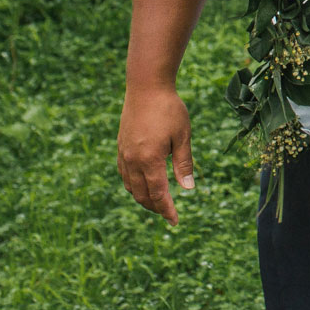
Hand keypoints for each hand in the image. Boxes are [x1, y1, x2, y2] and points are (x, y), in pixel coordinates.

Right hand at [118, 85, 195, 223]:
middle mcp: (133, 160)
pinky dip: (134, 185)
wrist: (146, 87)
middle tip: (169, 214)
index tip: (175, 221)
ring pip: (131, 187)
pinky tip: (143, 185)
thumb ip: (184, 164)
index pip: (158, 194)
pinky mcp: (121, 147)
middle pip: (142, 195)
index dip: (167, 210)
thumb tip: (188, 189)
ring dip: (143, 198)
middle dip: (156, 207)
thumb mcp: (183, 136)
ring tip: (158, 203)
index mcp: (150, 160)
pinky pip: (125, 174)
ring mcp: (124, 154)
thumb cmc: (169, 109)